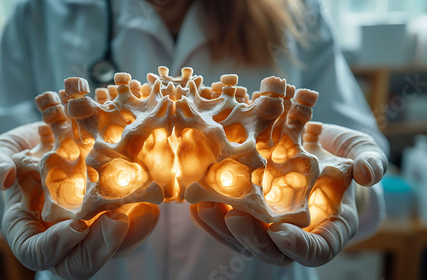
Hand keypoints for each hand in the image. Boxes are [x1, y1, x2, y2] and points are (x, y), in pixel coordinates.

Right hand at [0, 123, 158, 278]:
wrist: (53, 142)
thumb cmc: (23, 154)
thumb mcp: (3, 153)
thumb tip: (4, 178)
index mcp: (28, 231)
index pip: (39, 253)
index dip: (57, 245)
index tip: (76, 225)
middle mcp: (60, 238)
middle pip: (78, 263)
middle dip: (99, 247)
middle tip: (116, 220)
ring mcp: (89, 231)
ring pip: (109, 251)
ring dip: (127, 237)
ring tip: (142, 210)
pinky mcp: (111, 218)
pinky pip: (130, 234)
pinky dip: (143, 223)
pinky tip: (151, 206)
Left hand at [191, 123, 386, 266]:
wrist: (313, 149)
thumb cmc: (342, 157)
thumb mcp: (362, 153)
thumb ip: (370, 162)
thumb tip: (367, 173)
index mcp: (327, 228)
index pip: (314, 250)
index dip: (298, 246)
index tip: (281, 231)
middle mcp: (292, 232)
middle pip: (269, 250)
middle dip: (250, 237)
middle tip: (234, 217)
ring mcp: (265, 225)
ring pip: (240, 238)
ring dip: (220, 226)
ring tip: (204, 204)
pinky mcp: (244, 211)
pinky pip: (222, 220)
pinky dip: (208, 212)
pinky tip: (194, 196)